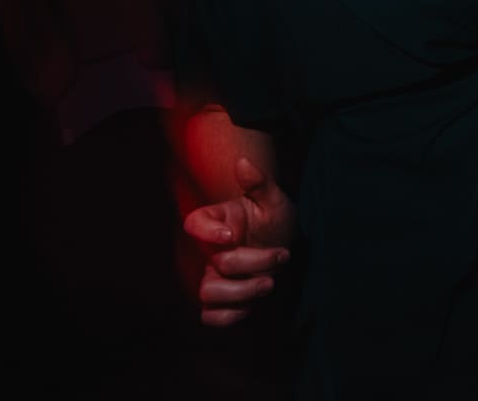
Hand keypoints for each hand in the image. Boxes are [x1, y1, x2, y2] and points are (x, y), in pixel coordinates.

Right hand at [182, 155, 295, 326]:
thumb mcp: (274, 199)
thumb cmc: (273, 220)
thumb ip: (259, 183)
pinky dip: (229, 315)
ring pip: (208, 293)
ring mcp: (216, 276)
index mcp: (219, 222)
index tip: (232, 235)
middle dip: (251, 262)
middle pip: (216, 263)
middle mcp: (212, 251)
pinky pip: (211, 316)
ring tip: (269, 283)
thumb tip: (243, 163)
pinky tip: (252, 305)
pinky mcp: (224, 299)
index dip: (207, 233)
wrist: (283, 245)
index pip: (194, 224)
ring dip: (241, 293)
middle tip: (281, 255)